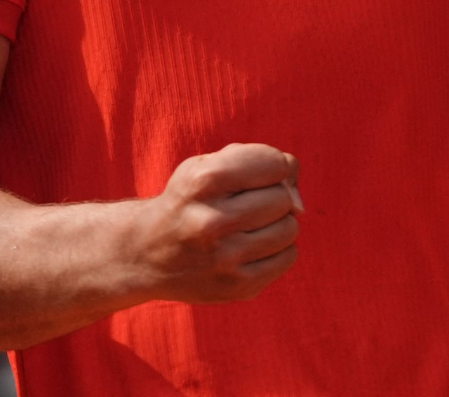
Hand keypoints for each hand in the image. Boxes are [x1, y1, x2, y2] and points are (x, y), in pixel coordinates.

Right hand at [133, 143, 302, 303]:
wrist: (148, 253)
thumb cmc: (190, 200)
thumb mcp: (208, 165)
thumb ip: (259, 161)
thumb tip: (299, 200)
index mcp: (204, 181)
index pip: (275, 164)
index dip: (273, 166)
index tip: (258, 174)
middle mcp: (212, 220)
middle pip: (283, 198)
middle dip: (274, 195)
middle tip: (251, 202)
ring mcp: (225, 258)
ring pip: (290, 228)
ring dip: (279, 222)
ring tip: (254, 224)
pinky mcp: (236, 287)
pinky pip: (287, 258)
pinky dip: (279, 248)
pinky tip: (255, 245)